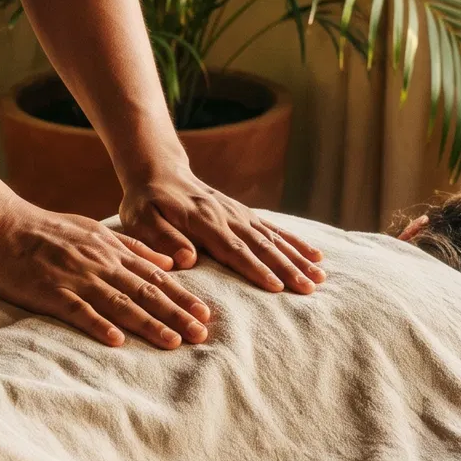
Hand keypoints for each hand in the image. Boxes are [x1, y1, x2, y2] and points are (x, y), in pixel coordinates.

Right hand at [0, 200, 213, 348]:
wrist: (1, 224)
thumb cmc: (47, 230)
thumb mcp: (95, 231)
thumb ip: (132, 247)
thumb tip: (168, 260)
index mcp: (111, 251)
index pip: (155, 276)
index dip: (182, 296)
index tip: (206, 314)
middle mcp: (100, 264)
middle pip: (145, 292)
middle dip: (176, 314)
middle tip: (202, 334)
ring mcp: (76, 277)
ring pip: (120, 303)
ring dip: (149, 323)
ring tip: (173, 342)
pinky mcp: (51, 291)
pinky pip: (78, 311)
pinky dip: (98, 325)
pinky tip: (117, 341)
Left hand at [119, 168, 324, 293]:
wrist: (158, 172)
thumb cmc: (146, 202)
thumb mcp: (140, 219)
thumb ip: (162, 238)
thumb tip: (187, 260)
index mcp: (202, 220)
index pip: (233, 248)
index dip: (255, 268)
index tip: (276, 287)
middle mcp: (227, 215)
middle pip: (261, 245)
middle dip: (287, 267)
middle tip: (309, 288)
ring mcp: (239, 213)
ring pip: (273, 237)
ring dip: (297, 257)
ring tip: (319, 276)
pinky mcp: (244, 214)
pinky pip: (274, 229)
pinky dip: (295, 242)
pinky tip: (314, 255)